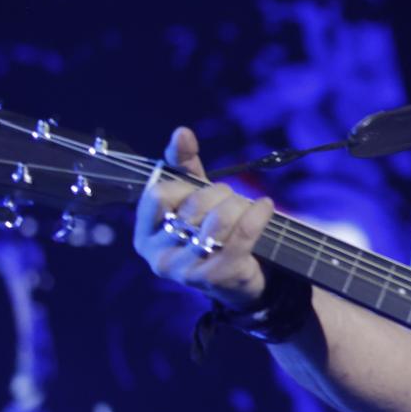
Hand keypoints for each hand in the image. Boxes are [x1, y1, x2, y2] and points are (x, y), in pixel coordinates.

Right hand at [132, 126, 275, 308]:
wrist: (239, 277)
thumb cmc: (210, 229)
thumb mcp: (193, 196)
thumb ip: (183, 164)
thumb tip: (181, 132)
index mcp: (145, 235)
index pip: (158, 195)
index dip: (184, 185)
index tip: (199, 188)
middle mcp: (159, 257)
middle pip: (193, 207)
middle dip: (219, 194)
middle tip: (230, 198)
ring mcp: (187, 272)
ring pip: (217, 222)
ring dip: (237, 206)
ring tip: (245, 206)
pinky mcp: (217, 278)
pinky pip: (242, 235)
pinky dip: (258, 215)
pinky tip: (265, 206)